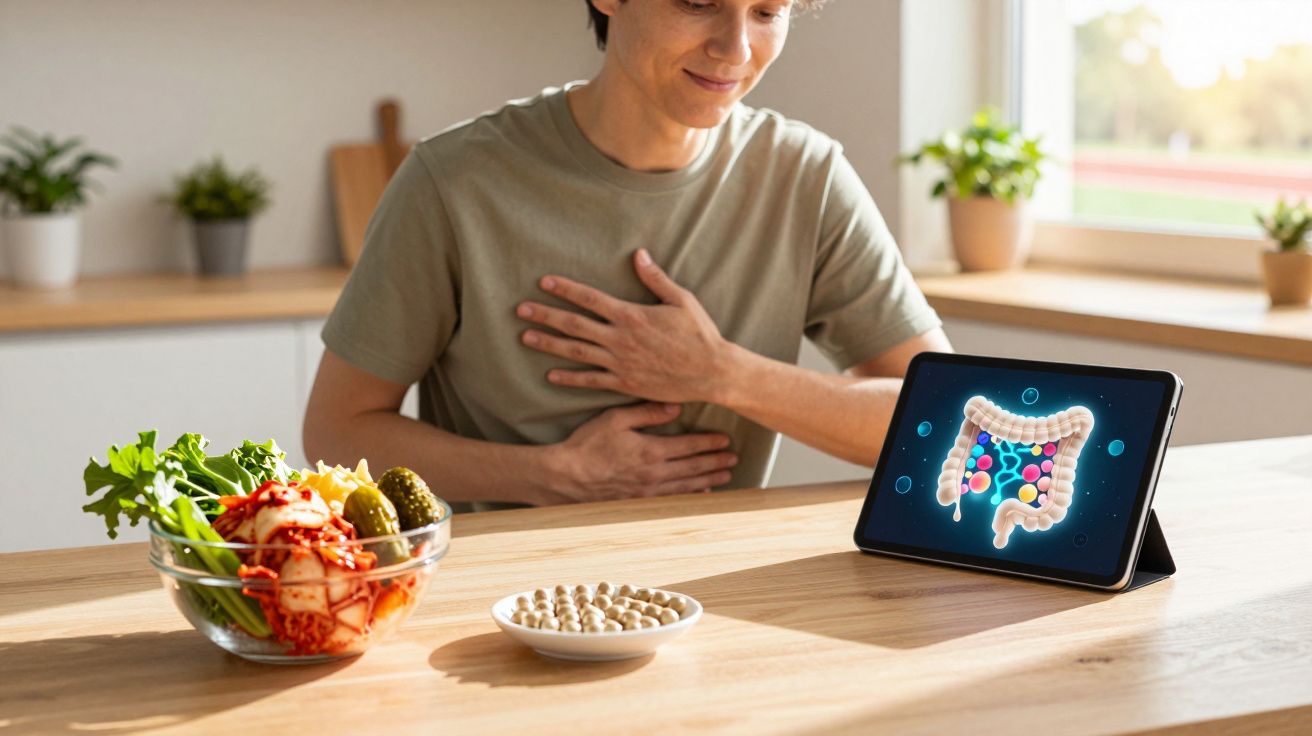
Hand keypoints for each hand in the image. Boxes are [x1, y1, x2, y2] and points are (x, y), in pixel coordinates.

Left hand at [516, 249, 735, 404]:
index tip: (543, 282)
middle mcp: (620, 339)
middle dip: (545, 315)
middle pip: (574, 324)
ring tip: (525, 338)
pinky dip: (569, 378)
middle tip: (521, 310)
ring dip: (548, 344)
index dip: (565, 289)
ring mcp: (620, 363)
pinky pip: (590, 381)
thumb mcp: (681, 300)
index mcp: (631, 315)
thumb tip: (638, 254)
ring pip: (576, 352)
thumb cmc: (700, 334)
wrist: (711, 372)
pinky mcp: (625, 383)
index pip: (589, 298)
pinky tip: (551, 375)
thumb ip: (656, 279)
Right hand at [541, 402, 738, 503]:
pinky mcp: (639, 502)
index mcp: (651, 451)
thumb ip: (648, 412)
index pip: (689, 446)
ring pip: (687, 485)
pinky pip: (672, 500)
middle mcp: (654, 474)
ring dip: (709, 479)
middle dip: (716, 462)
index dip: (710, 443)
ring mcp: (648, 491)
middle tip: (734, 458)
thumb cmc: (587, 444)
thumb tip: (676, 407)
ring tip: (725, 475)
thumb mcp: (615, 419)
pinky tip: (700, 493)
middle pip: (694, 467)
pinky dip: (690, 496)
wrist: (565, 476)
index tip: (725, 439)